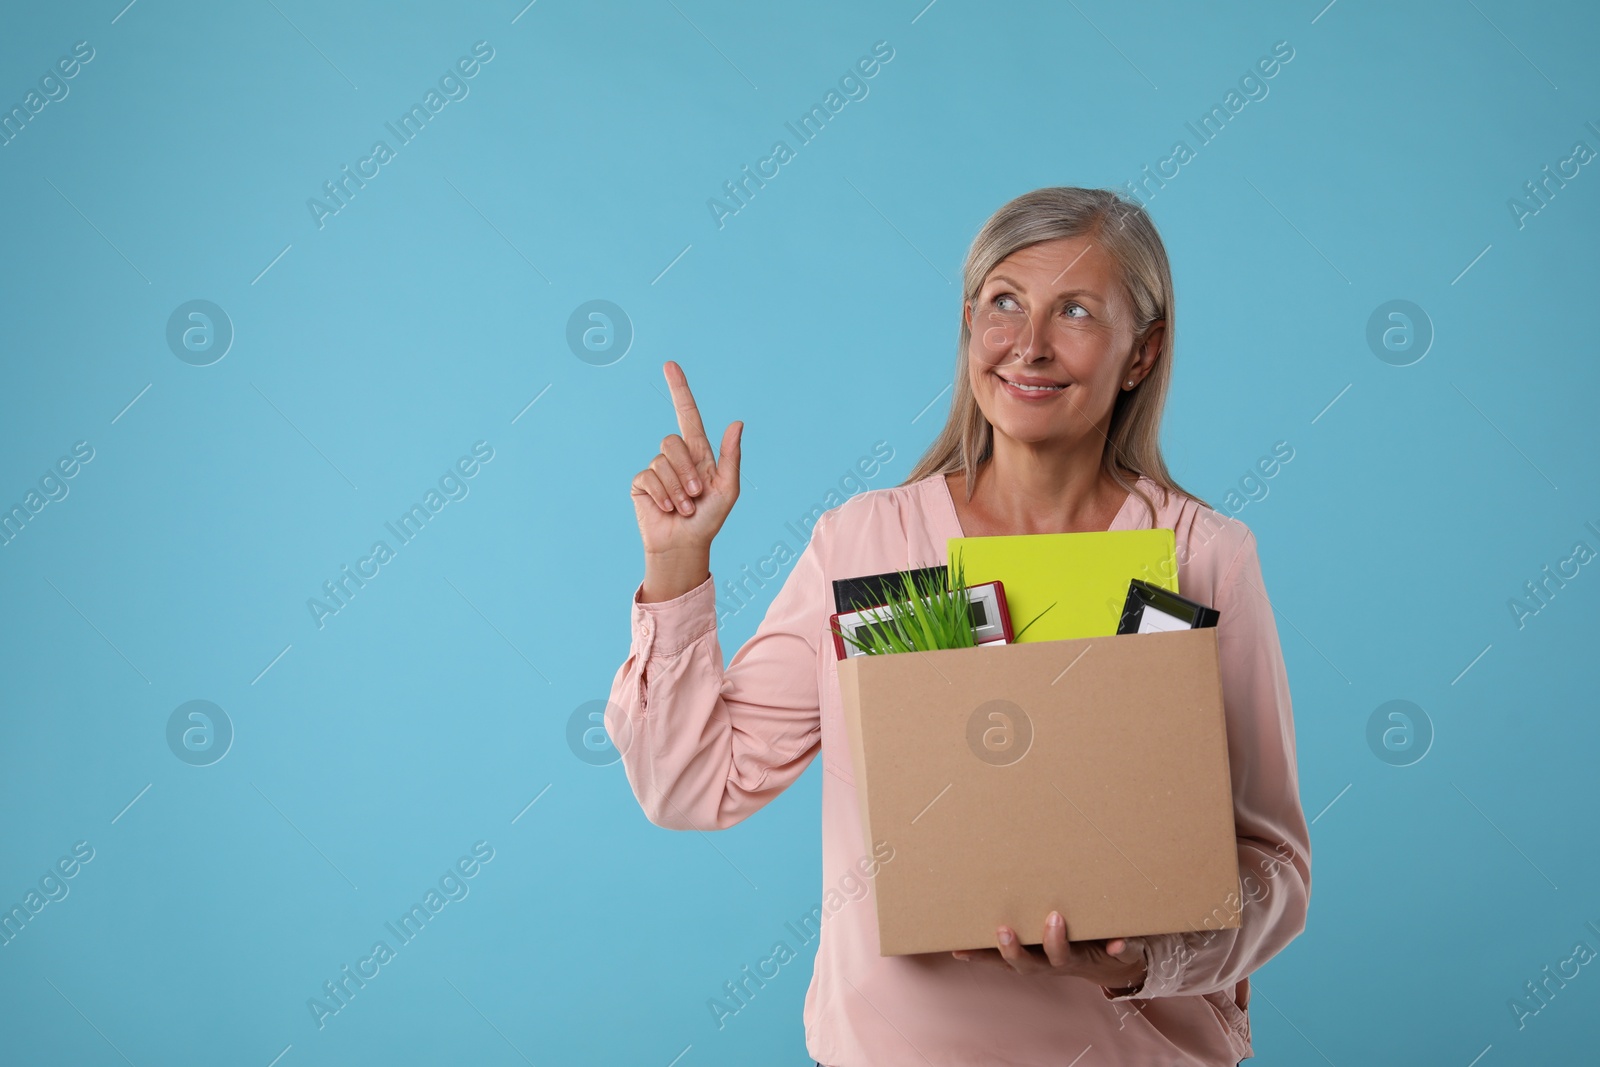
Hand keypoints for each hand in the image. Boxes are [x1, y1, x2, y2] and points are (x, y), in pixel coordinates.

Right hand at [630, 360, 741, 561]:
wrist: (686, 545)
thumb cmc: (710, 519)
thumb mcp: (728, 489)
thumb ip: (731, 456)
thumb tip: (737, 422)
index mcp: (698, 453)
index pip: (687, 415)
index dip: (679, 390)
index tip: (670, 365)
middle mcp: (676, 457)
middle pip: (672, 441)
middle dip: (686, 470)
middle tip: (696, 496)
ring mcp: (656, 470)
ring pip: (661, 462)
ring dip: (677, 489)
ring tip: (684, 508)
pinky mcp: (641, 484)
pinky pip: (648, 478)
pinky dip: (662, 496)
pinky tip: (667, 509)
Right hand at [951, 911, 1147, 990]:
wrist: (1115, 963)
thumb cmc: (1068, 939)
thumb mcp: (1043, 933)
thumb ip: (1024, 918)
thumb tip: (981, 902)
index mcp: (1033, 957)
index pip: (1002, 959)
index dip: (981, 956)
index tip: (959, 949)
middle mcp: (1051, 962)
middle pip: (1027, 965)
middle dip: (1014, 950)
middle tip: (1003, 930)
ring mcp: (1078, 960)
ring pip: (1062, 957)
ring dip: (1056, 941)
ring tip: (1055, 918)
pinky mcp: (1110, 955)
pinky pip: (1115, 953)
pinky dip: (1116, 947)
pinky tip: (1118, 942)